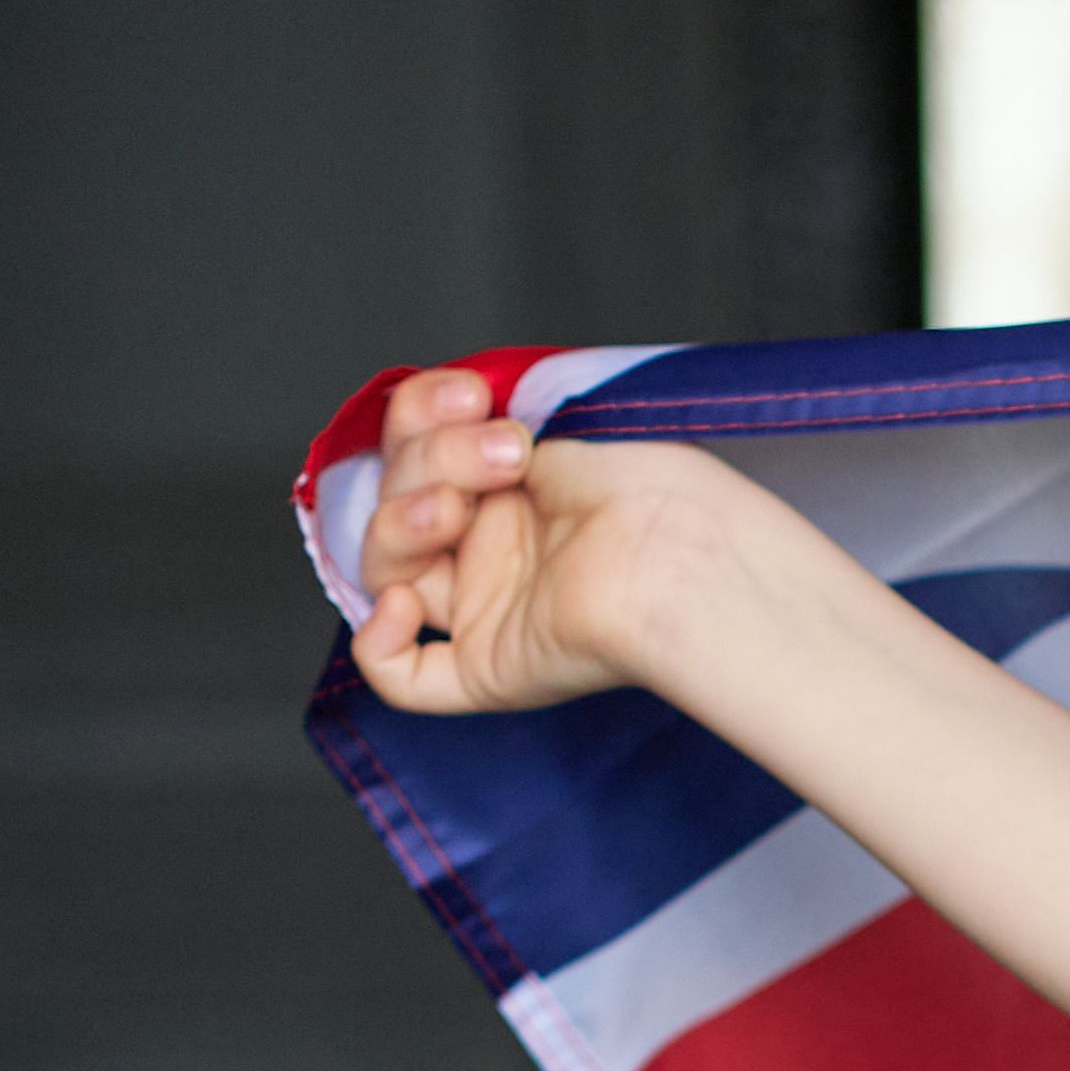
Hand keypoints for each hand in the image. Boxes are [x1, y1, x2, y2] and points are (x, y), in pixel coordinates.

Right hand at [343, 364, 734, 716]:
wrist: (690, 554)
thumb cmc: (660, 496)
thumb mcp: (562, 439)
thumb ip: (484, 434)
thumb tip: (447, 419)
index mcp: (507, 492)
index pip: (417, 448)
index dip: (420, 413)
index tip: (470, 393)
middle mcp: (492, 550)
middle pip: (398, 500)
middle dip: (431, 458)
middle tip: (507, 452)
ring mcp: (488, 609)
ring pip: (384, 570)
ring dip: (404, 521)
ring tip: (461, 506)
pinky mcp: (491, 669)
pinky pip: (402, 677)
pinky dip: (378, 642)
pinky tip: (403, 603)